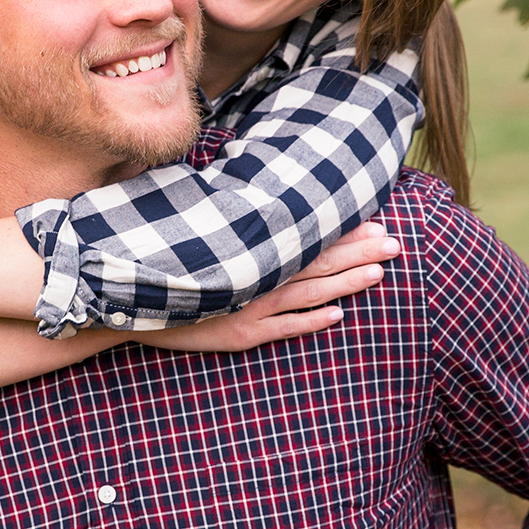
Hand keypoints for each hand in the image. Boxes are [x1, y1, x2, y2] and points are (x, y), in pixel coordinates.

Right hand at [141, 223, 399, 355]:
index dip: (343, 230)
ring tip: (380, 273)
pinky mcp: (242, 333)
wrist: (133, 301)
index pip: (308, 236)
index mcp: (253, 248)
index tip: (374, 220)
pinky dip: (313, 320)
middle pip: (318, 260)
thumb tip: (258, 195)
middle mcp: (258, 274)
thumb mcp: (201, 232)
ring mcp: (252, 305)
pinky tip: (339, 315)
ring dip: (347, 282)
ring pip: (310, 291)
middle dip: (359, 252)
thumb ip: (232, 219)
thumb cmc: (170, 262)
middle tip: (395, 242)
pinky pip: (286, 326)